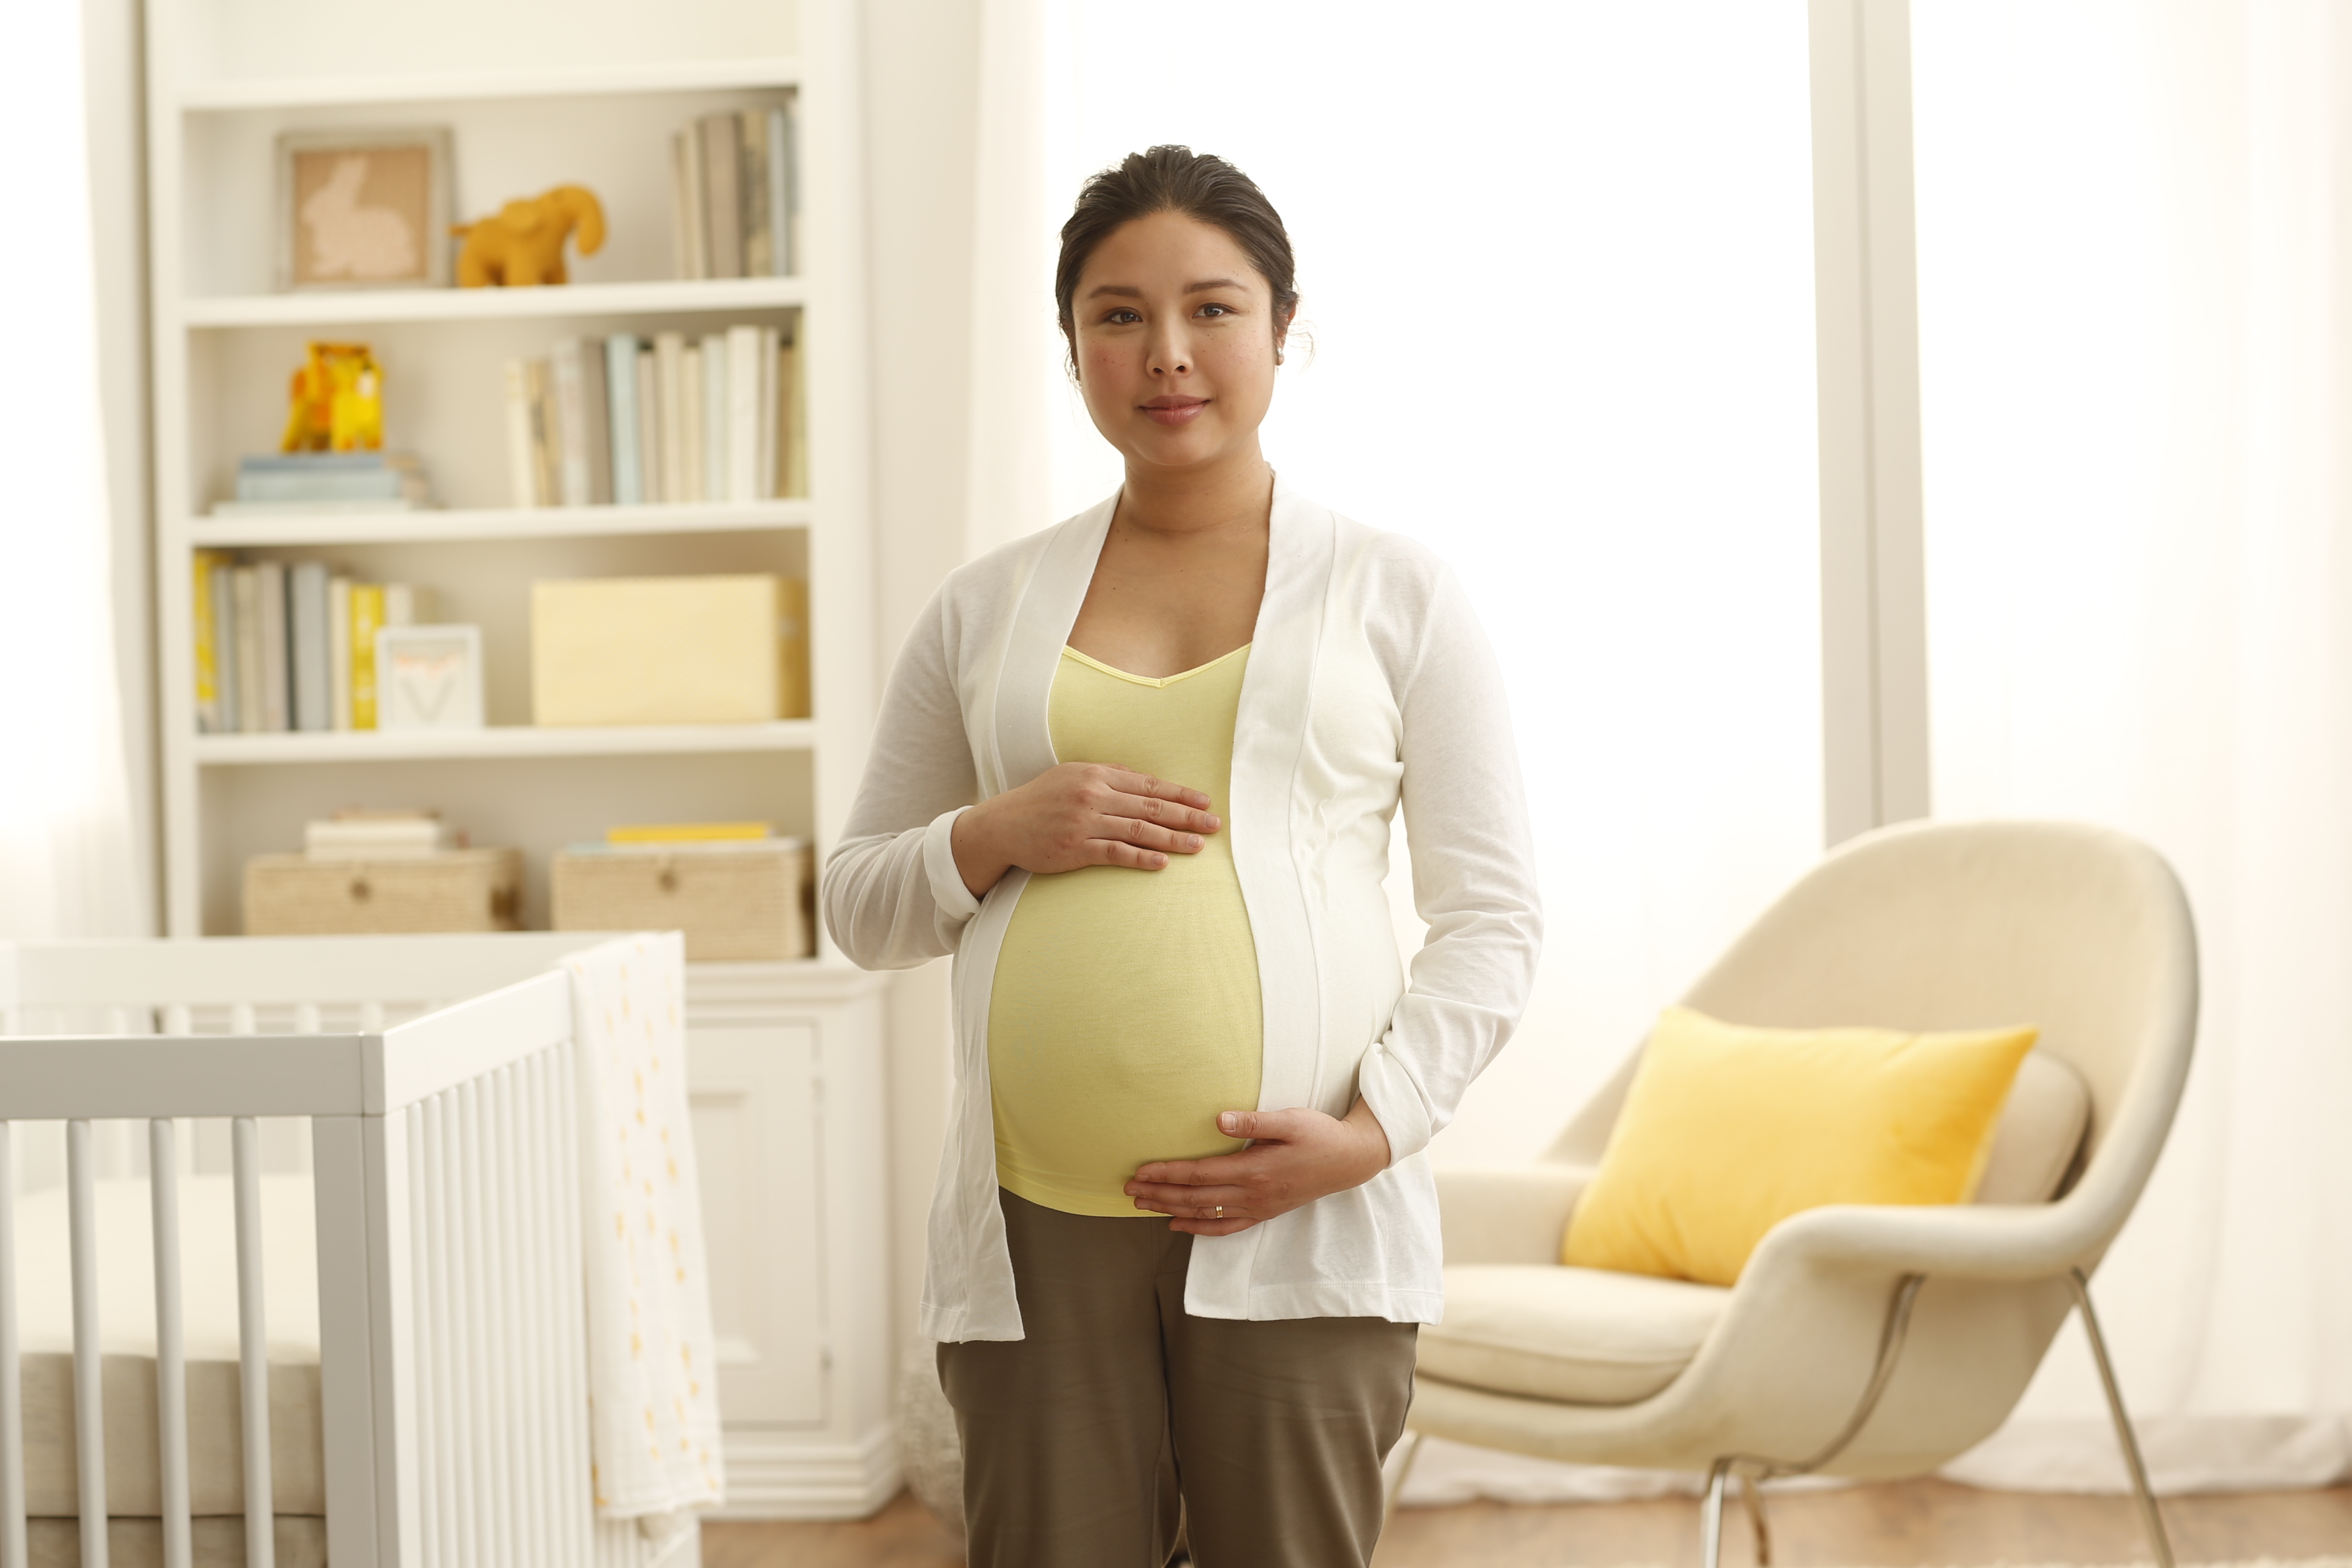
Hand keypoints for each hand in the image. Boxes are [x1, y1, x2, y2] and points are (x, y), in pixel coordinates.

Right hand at [951, 761, 1220, 897]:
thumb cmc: (1042, 800)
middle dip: (1187, 816)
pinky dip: (1141, 857)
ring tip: (1197, 846)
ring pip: (1139, 830)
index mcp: (1097, 774)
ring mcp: (1085, 823)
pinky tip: (1162, 863)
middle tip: (1214, 825)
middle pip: (1151, 807)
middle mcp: (1094, 795)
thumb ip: (1108, 775)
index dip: (1180, 793)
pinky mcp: (1075, 849)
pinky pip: (1115, 853)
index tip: (1205, 801)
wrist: (1003, 825)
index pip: (1149, 785)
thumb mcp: (1073, 775)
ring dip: (1172, 838)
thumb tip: (1143, 779)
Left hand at [1125, 1098, 1391, 1235]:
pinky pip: (1226, 1227)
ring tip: (1143, 1205)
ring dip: (1171, 1209)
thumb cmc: (1320, 1135)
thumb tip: (1218, 1120)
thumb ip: (1253, 1122)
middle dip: (1159, 1194)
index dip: (1167, 1173)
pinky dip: (1199, 1228)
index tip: (1140, 1172)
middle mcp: (1253, 1195)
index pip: (1199, 1174)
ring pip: (1205, 1214)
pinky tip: (1179, 1225)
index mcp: (1255, 1170)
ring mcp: (1258, 1207)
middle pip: (1195, 1198)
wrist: (1350, 1161)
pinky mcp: (1265, 1212)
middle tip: (1129, 1190)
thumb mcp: (1290, 1120)